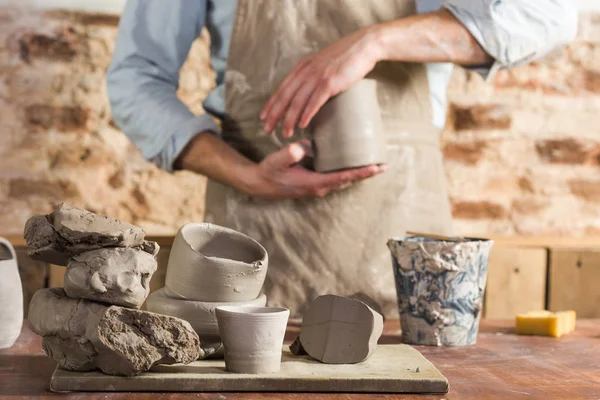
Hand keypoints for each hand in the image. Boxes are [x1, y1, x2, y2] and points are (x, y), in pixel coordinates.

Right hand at [245, 139, 385, 199]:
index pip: (343, 177)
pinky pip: (336, 178)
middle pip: (348, 180)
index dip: (361, 172)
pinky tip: (353, 163)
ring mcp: (318, 187)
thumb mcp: (276, 161)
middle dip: (366, 174)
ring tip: (374, 165)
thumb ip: (289, 153)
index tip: (376, 168)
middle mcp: (320, 187)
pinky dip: (348, 172)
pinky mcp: (315, 183)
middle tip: (383, 165)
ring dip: (359, 174)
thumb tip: (303, 145)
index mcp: (314, 183)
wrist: (259, 184)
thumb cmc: (269, 172)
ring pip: (344, 180)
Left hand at [260, 26, 382, 137]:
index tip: (263, 117)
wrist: (363, 46)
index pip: (281, 88)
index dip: (271, 104)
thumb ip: (312, 76)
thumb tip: (307, 93)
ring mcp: (317, 77)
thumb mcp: (322, 64)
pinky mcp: (330, 82)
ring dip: (289, 120)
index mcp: (302, 67)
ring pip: (297, 102)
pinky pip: (314, 101)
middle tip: (267, 129)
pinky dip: (306, 114)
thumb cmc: (346, 57)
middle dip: (274, 115)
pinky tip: (302, 125)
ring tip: (285, 134)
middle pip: (285, 97)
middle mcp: (306, 72)